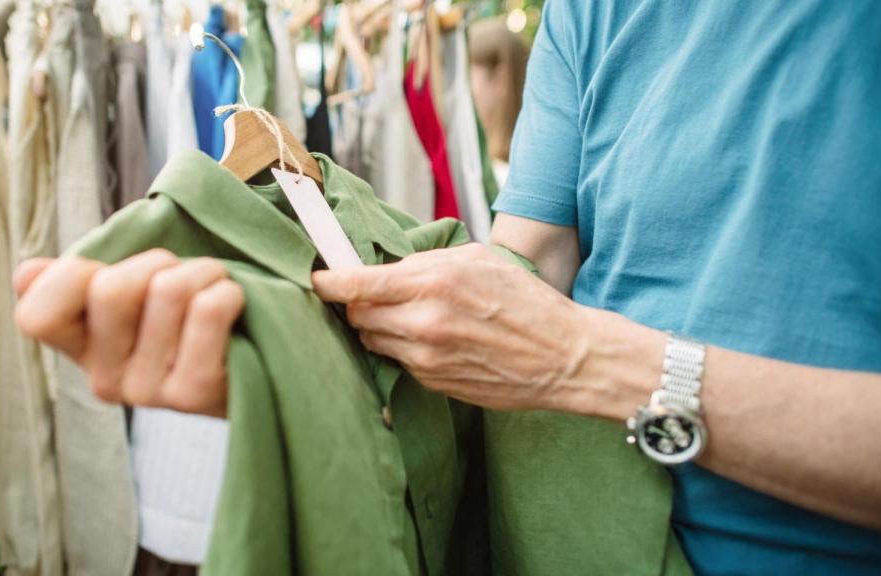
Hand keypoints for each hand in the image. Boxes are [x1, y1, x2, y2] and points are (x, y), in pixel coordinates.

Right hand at [13, 249, 243, 416]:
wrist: (259, 364)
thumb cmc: (190, 317)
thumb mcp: (132, 295)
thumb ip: (78, 282)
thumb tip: (26, 274)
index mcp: (79, 351)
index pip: (35, 316)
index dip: (71, 277)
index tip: (110, 274)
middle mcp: (105, 382)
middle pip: (111, 288)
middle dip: (158, 262)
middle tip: (183, 277)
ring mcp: (147, 394)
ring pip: (167, 290)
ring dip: (202, 272)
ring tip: (214, 289)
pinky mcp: (194, 394)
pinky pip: (206, 310)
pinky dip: (227, 291)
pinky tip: (233, 307)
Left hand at [313, 243, 658, 414]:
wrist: (563, 357)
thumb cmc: (526, 302)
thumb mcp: (478, 259)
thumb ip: (426, 261)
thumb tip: (386, 267)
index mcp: (433, 283)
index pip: (356, 284)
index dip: (328, 281)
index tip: (317, 278)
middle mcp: (423, 323)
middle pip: (357, 315)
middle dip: (358, 303)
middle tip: (372, 294)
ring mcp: (426, 358)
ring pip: (373, 340)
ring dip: (380, 327)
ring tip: (410, 316)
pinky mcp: (433, 383)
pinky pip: (398, 362)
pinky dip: (404, 348)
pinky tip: (433, 339)